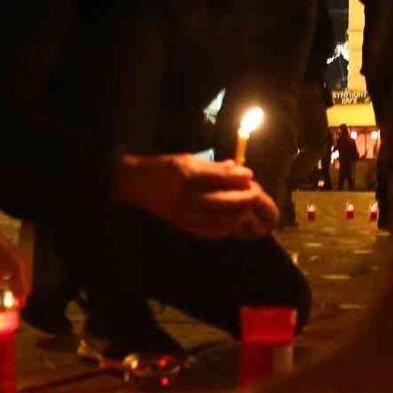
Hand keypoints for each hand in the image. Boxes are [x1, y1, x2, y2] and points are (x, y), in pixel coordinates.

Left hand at [0, 201, 22, 307]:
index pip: (14, 265)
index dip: (20, 284)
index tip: (19, 303)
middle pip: (19, 264)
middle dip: (22, 284)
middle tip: (20, 304)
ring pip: (12, 262)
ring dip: (14, 279)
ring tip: (12, 298)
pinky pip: (1, 261)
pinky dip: (1, 275)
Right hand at [113, 153, 272, 239]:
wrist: (137, 185)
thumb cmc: (164, 168)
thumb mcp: (187, 160)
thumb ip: (213, 167)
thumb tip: (238, 168)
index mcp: (186, 176)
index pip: (218, 178)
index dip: (237, 177)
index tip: (250, 174)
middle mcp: (185, 197)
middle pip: (221, 201)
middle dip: (241, 198)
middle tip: (254, 194)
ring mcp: (184, 214)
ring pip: (217, 220)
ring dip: (236, 215)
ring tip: (246, 209)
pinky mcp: (183, 226)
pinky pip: (209, 232)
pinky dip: (224, 228)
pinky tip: (232, 222)